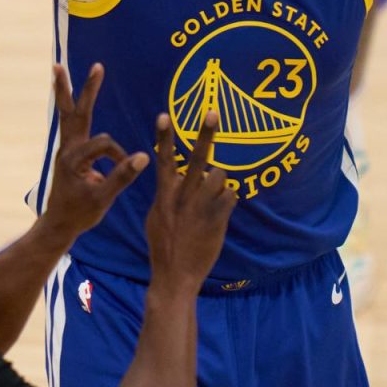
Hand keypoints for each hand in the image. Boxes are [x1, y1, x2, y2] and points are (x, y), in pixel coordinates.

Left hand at [43, 63, 148, 234]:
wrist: (59, 224)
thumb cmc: (79, 214)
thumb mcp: (103, 198)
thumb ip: (122, 177)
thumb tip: (143, 157)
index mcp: (72, 159)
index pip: (103, 144)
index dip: (119, 156)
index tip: (128, 168)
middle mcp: (67, 149)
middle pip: (76, 112)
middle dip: (86, 89)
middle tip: (96, 66)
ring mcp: (66, 148)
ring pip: (68, 113)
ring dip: (65, 90)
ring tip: (58, 68)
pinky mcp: (69, 151)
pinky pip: (70, 123)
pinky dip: (71, 106)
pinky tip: (71, 94)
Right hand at [145, 111, 237, 288]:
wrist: (175, 275)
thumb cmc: (164, 245)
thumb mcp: (156, 217)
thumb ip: (166, 195)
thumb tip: (178, 179)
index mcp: (164, 195)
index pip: (163, 160)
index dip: (164, 136)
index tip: (164, 115)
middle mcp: (183, 196)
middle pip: (197, 158)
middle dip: (205, 133)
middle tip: (213, 112)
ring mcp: (201, 206)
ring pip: (219, 176)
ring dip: (219, 183)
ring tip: (212, 199)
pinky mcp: (218, 218)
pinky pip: (231, 196)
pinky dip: (227, 201)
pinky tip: (220, 215)